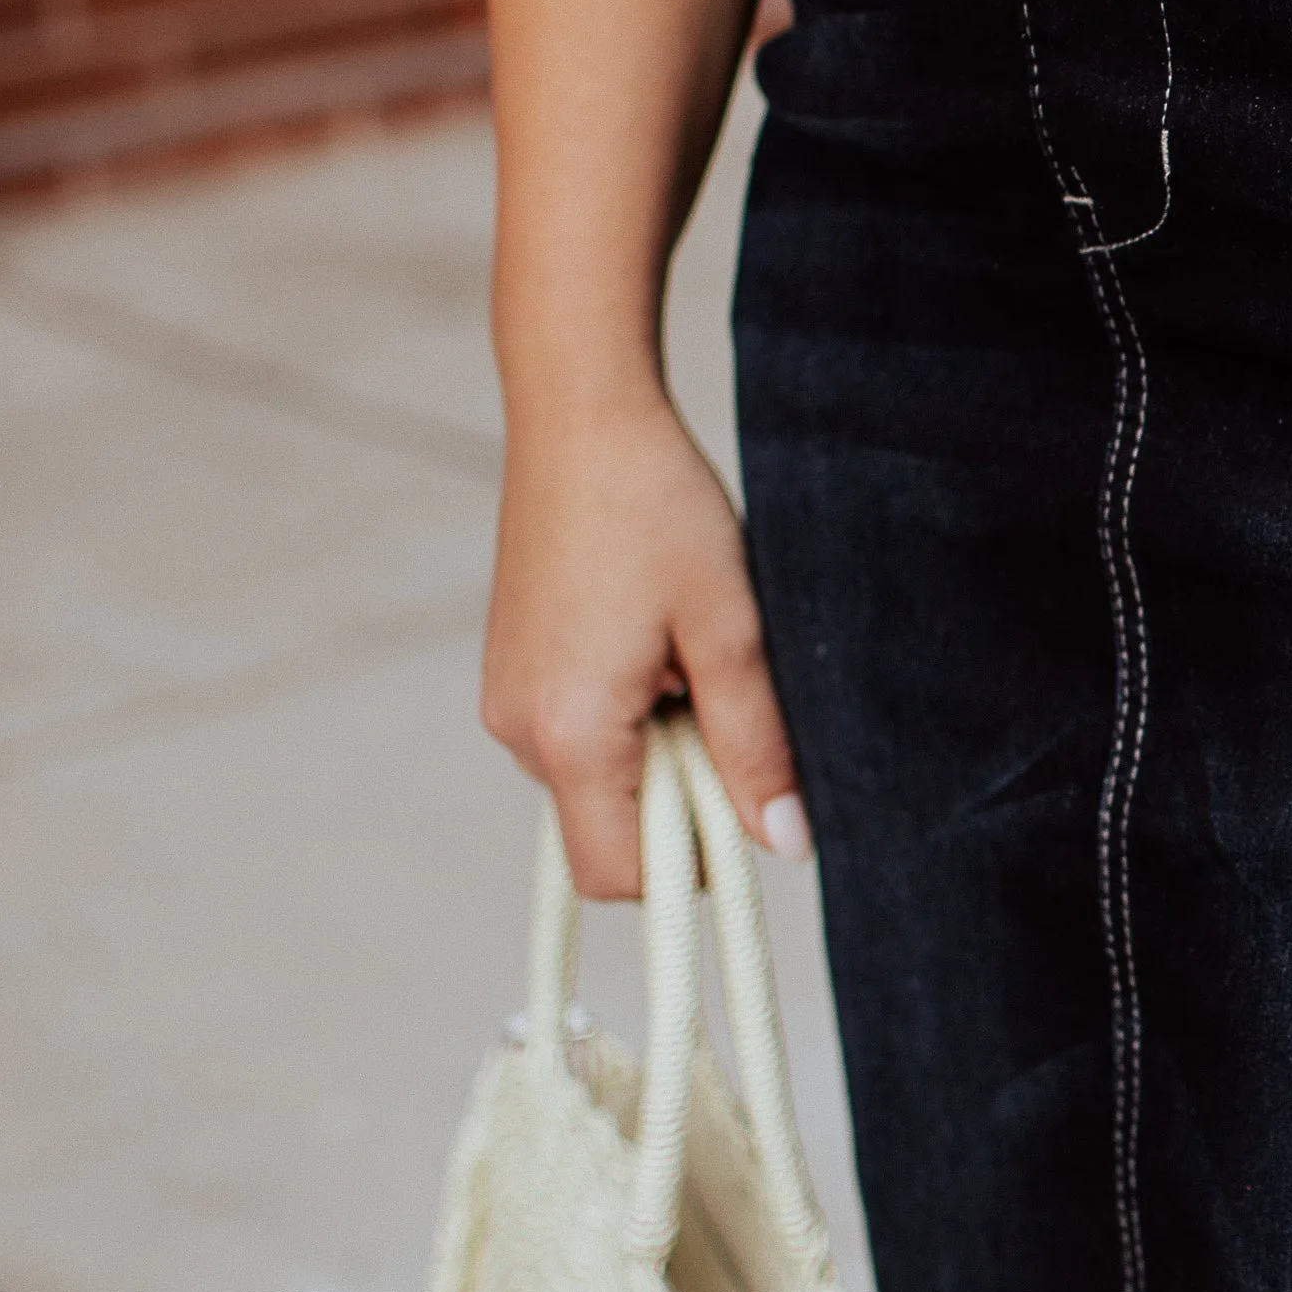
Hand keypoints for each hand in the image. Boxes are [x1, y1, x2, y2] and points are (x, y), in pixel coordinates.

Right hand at [482, 393, 805, 898]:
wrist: (581, 416)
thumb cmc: (657, 509)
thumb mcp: (730, 631)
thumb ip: (755, 746)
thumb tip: (785, 843)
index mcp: (570, 733)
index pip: (620, 875)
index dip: (692, 865)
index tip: (745, 800)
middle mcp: (518, 731)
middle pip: (609, 834)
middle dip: (681, 799)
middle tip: (722, 703)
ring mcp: (506, 702)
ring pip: (598, 784)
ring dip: (658, 753)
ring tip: (687, 659)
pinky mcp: (511, 673)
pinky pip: (578, 738)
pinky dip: (628, 721)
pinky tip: (656, 646)